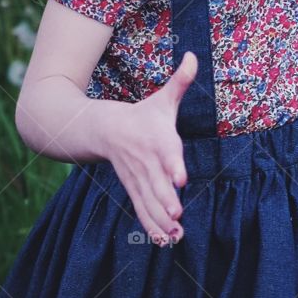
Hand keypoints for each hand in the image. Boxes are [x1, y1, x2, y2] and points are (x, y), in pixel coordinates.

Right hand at [98, 51, 197, 245]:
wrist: (102, 130)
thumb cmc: (142, 115)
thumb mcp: (162, 99)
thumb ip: (180, 81)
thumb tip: (194, 56)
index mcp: (156, 139)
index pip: (165, 153)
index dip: (172, 165)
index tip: (181, 178)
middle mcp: (146, 162)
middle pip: (156, 184)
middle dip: (166, 200)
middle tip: (177, 215)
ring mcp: (138, 179)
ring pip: (149, 202)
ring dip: (160, 220)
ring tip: (175, 236)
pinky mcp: (134, 191)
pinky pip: (142, 211)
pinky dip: (152, 227)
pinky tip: (165, 242)